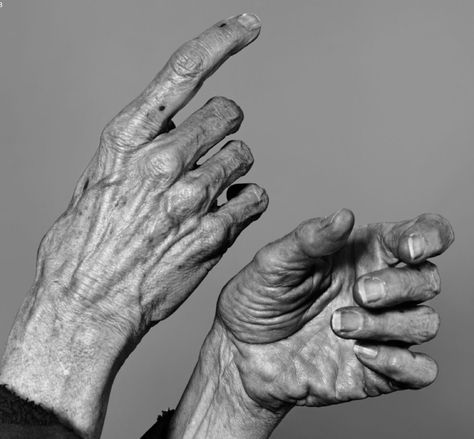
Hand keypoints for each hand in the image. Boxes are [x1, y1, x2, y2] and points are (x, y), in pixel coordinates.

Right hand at [0, 14, 265, 438]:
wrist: (87, 305)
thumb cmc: (84, 248)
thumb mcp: (95, 184)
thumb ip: (133, 156)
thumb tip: (162, 139)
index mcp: (128, 140)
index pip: (183, 71)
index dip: (221, 41)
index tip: (248, 26)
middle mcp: (163, 160)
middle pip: (228, 113)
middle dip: (223, 128)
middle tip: (210, 150)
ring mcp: (192, 197)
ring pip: (244, 155)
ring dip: (232, 168)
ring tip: (209, 192)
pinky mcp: (215, 232)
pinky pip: (253, 197)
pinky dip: (244, 202)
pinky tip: (223, 216)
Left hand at [170, 210, 453, 437]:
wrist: (241, 352)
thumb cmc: (258, 299)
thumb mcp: (275, 263)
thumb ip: (310, 239)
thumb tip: (344, 215)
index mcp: (360, 254)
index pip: (419, 236)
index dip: (428, 237)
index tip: (408, 249)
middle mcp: (378, 289)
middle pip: (427, 279)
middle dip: (400, 285)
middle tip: (361, 292)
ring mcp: (379, 329)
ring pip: (424, 322)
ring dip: (387, 324)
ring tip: (338, 324)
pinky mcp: (378, 369)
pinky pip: (419, 370)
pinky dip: (401, 363)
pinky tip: (361, 354)